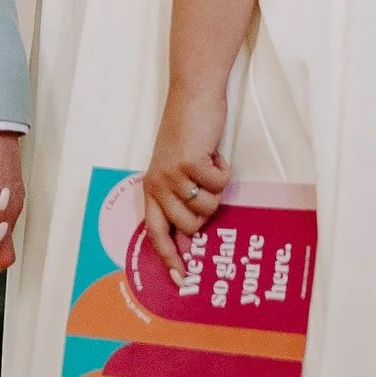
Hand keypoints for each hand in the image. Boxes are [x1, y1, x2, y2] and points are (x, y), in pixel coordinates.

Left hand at [139, 91, 228, 273]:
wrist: (193, 97)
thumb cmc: (188, 134)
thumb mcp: (175, 169)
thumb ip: (179, 198)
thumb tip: (191, 234)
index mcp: (151, 188)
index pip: (155, 233)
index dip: (169, 258)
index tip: (181, 279)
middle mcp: (158, 184)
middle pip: (190, 226)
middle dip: (206, 211)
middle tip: (205, 184)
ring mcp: (172, 174)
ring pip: (207, 207)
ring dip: (216, 189)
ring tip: (207, 166)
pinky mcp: (190, 162)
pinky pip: (219, 184)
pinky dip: (224, 170)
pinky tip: (213, 154)